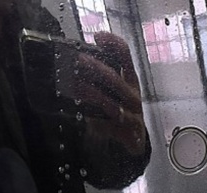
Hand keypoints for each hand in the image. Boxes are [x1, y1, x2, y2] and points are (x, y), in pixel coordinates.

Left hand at [77, 33, 147, 157]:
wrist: (134, 142)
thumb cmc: (120, 114)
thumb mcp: (111, 95)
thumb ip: (97, 81)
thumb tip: (72, 68)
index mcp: (129, 79)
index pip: (125, 55)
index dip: (113, 43)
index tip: (98, 37)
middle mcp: (132, 93)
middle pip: (115, 77)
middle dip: (96, 68)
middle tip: (79, 61)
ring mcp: (132, 111)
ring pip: (112, 100)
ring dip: (93, 92)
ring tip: (77, 85)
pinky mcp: (129, 128)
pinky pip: (112, 118)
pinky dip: (98, 115)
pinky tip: (86, 109)